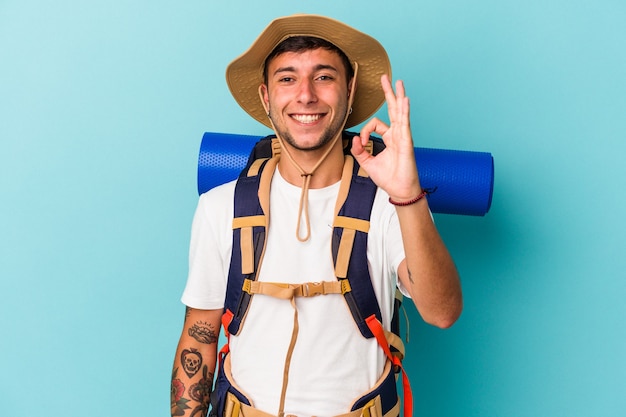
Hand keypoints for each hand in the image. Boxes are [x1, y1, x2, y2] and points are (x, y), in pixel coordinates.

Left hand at [351, 74, 420, 200]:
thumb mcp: (368, 162)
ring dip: (399, 96)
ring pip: (400, 111)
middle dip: (389, 93)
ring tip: (398, 82)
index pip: (375, 124)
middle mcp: (397, 134)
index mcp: (390, 138)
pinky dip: (404, 110)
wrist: (399, 190)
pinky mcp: (406, 141)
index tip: (360, 142)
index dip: (364, 131)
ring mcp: (403, 136)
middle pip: (393, 108)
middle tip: (385, 78)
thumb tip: (354, 138)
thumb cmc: (388, 177)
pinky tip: (404, 99)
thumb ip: (359, 150)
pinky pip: (405, 122)